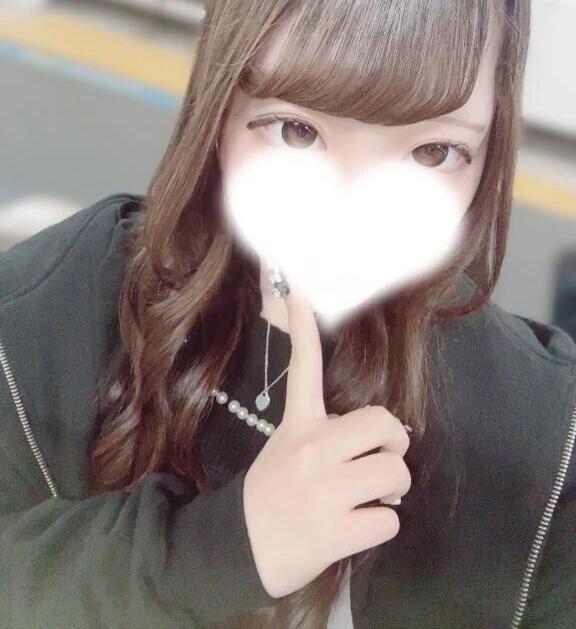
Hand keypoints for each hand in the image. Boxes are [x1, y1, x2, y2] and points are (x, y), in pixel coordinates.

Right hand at [243, 285, 410, 597]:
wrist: (240, 550)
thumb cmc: (271, 496)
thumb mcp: (285, 448)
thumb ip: (322, 433)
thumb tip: (372, 431)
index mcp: (298, 426)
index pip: (304, 367)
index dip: (305, 326)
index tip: (299, 287)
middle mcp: (313, 449)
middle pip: (385, 425)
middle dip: (393, 446)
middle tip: (381, 461)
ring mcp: (325, 489)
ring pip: (396, 474)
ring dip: (389, 492)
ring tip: (364, 499)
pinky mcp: (336, 529)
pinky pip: (391, 518)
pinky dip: (380, 525)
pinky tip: (355, 527)